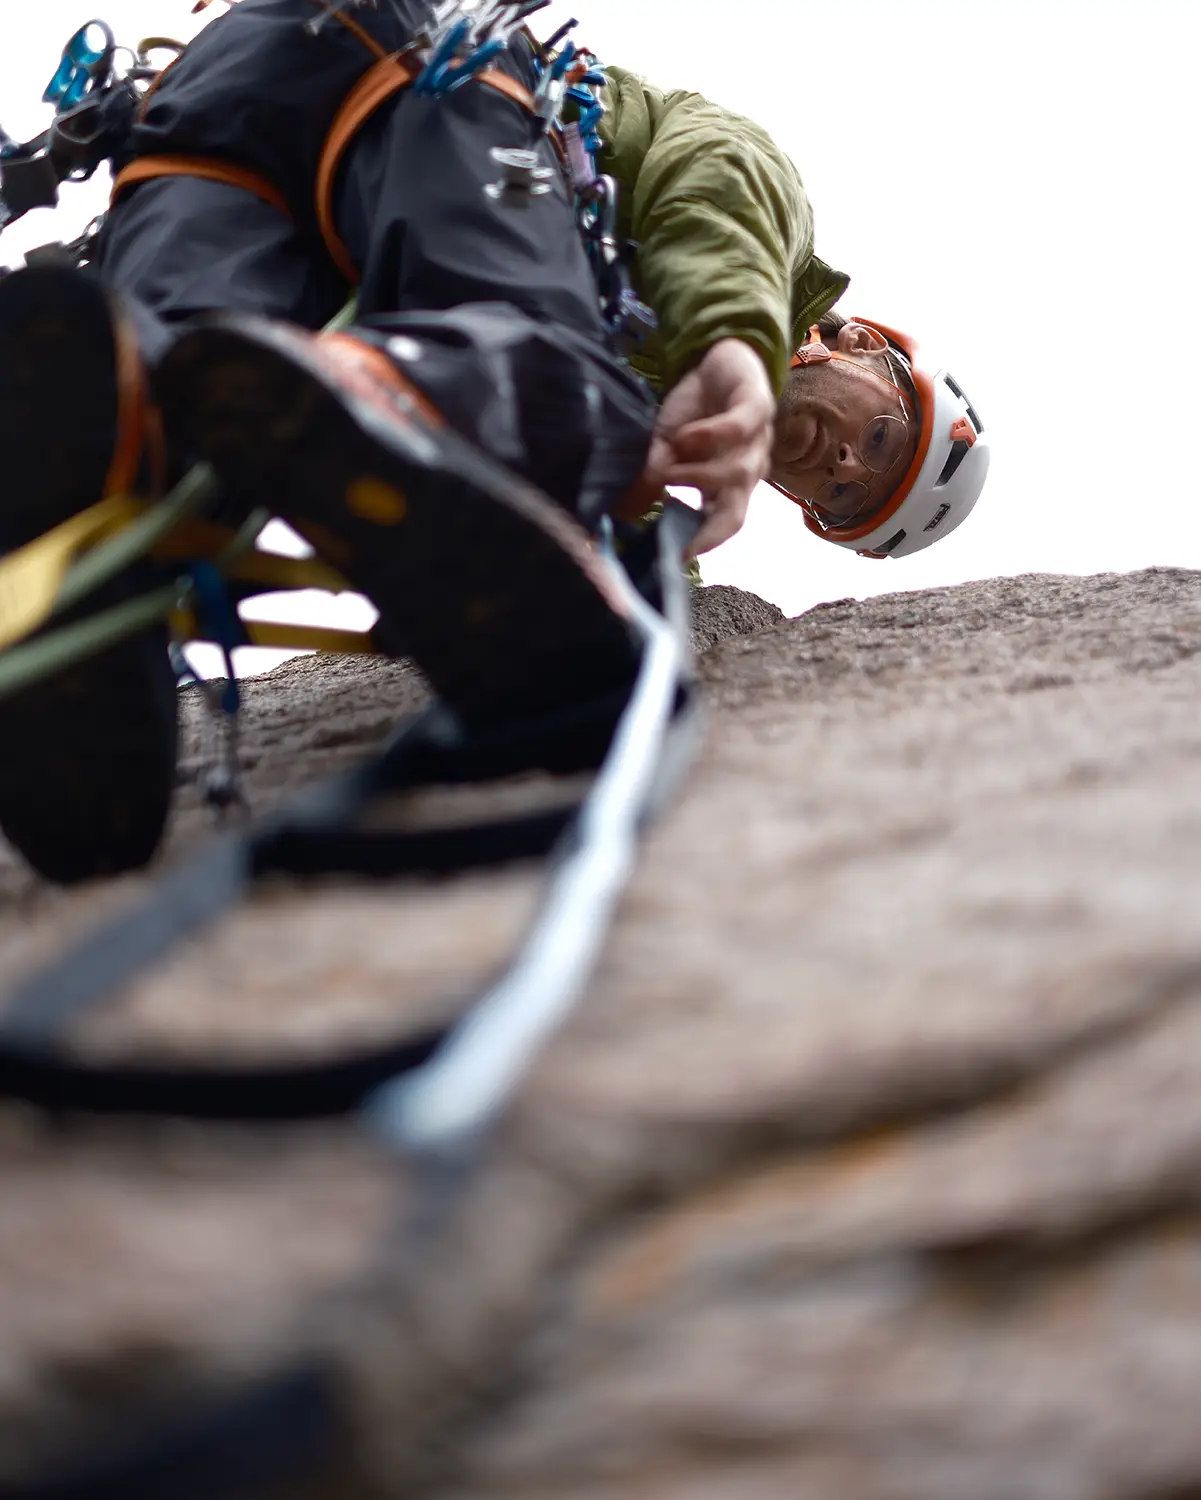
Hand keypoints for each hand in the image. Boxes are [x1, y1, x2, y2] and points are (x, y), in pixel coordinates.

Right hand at [639, 338, 774, 555]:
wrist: (720, 358)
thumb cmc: (695, 412)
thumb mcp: (665, 446)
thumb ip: (651, 476)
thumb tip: (623, 510)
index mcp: (726, 487)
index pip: (720, 525)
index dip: (700, 544)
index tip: (673, 559)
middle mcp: (745, 471)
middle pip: (736, 512)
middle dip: (709, 528)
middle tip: (678, 535)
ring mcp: (756, 441)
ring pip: (736, 473)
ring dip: (698, 478)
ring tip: (665, 474)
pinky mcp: (757, 406)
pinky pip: (740, 427)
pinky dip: (712, 436)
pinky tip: (685, 438)